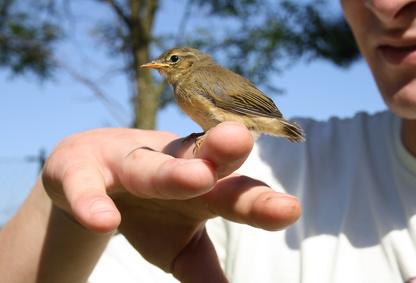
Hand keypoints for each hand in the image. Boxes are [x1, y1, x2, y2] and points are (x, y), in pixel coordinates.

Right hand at [42, 122, 300, 281]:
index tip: (290, 209)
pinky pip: (86, 186)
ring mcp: (126, 164)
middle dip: (223, 155)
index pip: (235, 194)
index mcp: (201, 189)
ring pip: (150, 168)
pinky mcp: (81, 169)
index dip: (261, 203)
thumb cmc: (150, 211)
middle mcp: (170, 167)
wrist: (91, 177)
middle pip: (200, 162)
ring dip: (173, 173)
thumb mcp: (178, 246)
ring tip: (199, 178)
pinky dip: (92, 201)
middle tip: (242, 142)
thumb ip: (205, 270)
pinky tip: (103, 220)